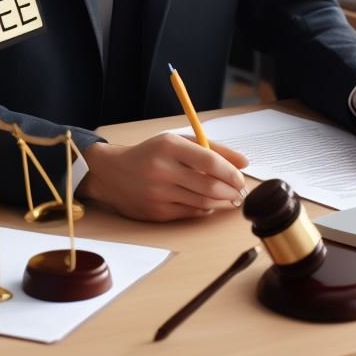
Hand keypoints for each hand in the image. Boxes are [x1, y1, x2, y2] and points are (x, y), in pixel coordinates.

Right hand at [77, 134, 248, 221]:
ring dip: (222, 203)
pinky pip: (190, 213)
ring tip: (230, 199)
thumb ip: (212, 149)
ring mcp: (159, 194)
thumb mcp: (177, 142)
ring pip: (202, 203)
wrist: (111, 173)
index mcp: (169, 146)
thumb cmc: (151, 154)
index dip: (231, 173)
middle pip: (209, 186)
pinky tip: (209, 204)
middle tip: (241, 193)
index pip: (210, 161)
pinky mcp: (157, 213)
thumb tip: (244, 162)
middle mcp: (163, 170)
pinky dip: (205, 209)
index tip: (242, 179)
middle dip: (231, 192)